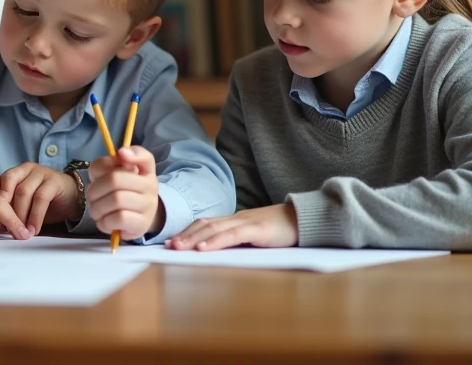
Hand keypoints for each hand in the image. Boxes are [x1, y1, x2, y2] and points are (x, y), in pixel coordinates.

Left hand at [0, 162, 79, 235]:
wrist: (72, 198)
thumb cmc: (45, 202)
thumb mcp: (24, 204)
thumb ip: (10, 205)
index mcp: (17, 171)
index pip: (0, 182)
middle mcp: (27, 168)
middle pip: (10, 185)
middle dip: (7, 209)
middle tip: (6, 229)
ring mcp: (42, 172)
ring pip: (24, 192)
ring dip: (21, 215)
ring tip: (21, 232)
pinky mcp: (54, 181)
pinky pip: (41, 198)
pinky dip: (35, 216)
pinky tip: (34, 229)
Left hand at [86, 146, 163, 240]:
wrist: (134, 220)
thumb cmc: (120, 193)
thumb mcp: (111, 175)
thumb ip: (106, 164)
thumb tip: (120, 154)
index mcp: (144, 170)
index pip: (145, 157)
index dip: (133, 154)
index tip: (120, 154)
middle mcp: (150, 186)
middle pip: (115, 179)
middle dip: (95, 189)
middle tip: (91, 196)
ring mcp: (148, 206)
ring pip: (116, 200)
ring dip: (97, 207)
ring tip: (96, 210)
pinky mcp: (142, 224)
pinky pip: (119, 219)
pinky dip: (104, 221)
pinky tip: (104, 221)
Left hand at [167, 203, 298, 250]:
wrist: (303, 219)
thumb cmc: (279, 230)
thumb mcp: (254, 236)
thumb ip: (237, 241)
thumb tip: (217, 253)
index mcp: (234, 221)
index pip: (205, 224)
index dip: (187, 232)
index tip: (171, 242)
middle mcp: (236, 219)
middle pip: (204, 225)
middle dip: (185, 236)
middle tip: (168, 247)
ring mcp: (246, 222)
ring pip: (214, 229)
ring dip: (194, 239)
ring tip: (179, 248)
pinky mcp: (258, 229)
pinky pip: (233, 235)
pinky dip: (216, 242)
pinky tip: (204, 249)